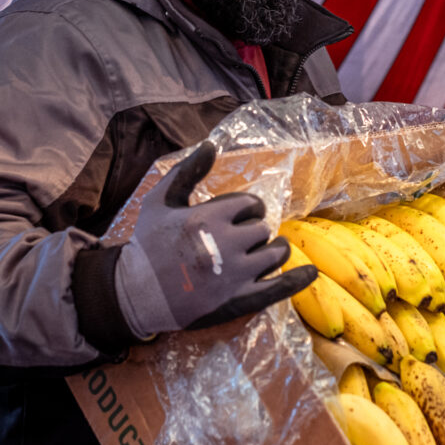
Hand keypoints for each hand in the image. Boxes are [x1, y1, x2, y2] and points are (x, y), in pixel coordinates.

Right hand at [114, 142, 316, 337]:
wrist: (135, 293)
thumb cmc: (147, 244)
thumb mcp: (160, 200)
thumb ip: (187, 171)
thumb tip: (211, 144)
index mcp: (208, 217)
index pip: (250, 204)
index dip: (245, 210)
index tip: (232, 219)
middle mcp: (225, 245)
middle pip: (263, 229)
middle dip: (253, 231)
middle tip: (236, 241)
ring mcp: (234, 275)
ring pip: (274, 253)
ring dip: (271, 251)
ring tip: (258, 254)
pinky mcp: (239, 301)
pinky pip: (278, 287)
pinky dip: (297, 279)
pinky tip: (310, 272)